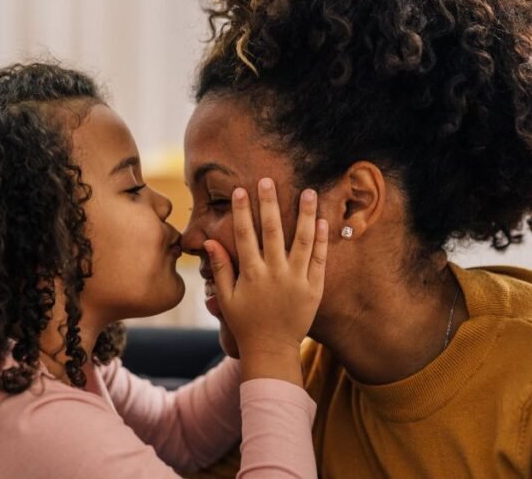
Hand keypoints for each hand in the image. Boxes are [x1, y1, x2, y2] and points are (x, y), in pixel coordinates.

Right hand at [203, 178, 327, 383]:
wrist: (272, 350)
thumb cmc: (246, 323)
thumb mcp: (226, 298)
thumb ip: (221, 268)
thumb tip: (210, 242)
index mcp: (252, 274)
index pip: (245, 235)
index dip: (243, 211)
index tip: (241, 189)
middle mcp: (275, 273)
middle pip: (274, 231)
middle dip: (270, 203)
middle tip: (269, 180)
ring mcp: (297, 280)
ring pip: (303, 240)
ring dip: (305, 214)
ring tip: (308, 191)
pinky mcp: (314, 288)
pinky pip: (320, 259)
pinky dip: (322, 239)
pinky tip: (321, 220)